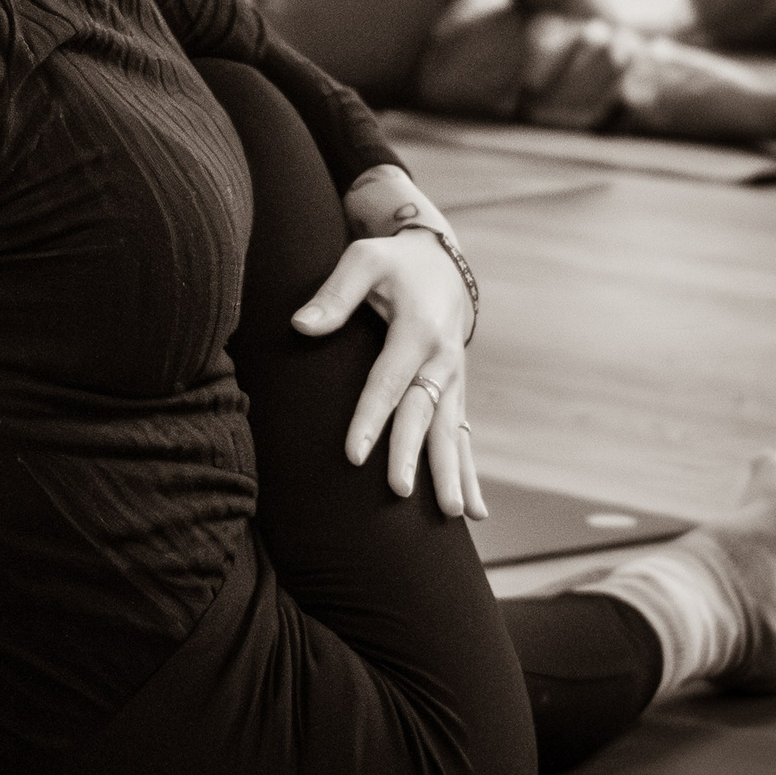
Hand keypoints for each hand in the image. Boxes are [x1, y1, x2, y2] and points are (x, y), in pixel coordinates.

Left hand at [292, 231, 484, 516]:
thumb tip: (301, 325)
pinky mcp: (455, 393)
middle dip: (411, 454)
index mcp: (418, 330)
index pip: (388, 381)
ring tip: (453, 515)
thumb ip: (335, 293)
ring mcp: (453, 380)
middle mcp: (442, 360)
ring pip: (452, 433)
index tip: (354, 454)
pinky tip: (474, 512)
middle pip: (423, 414)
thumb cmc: (393, 263)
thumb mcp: (363, 259)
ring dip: (452, 474)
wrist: (441, 263)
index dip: (370, 418)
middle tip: (398, 491)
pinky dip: (468, 473)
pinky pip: (462, 437)